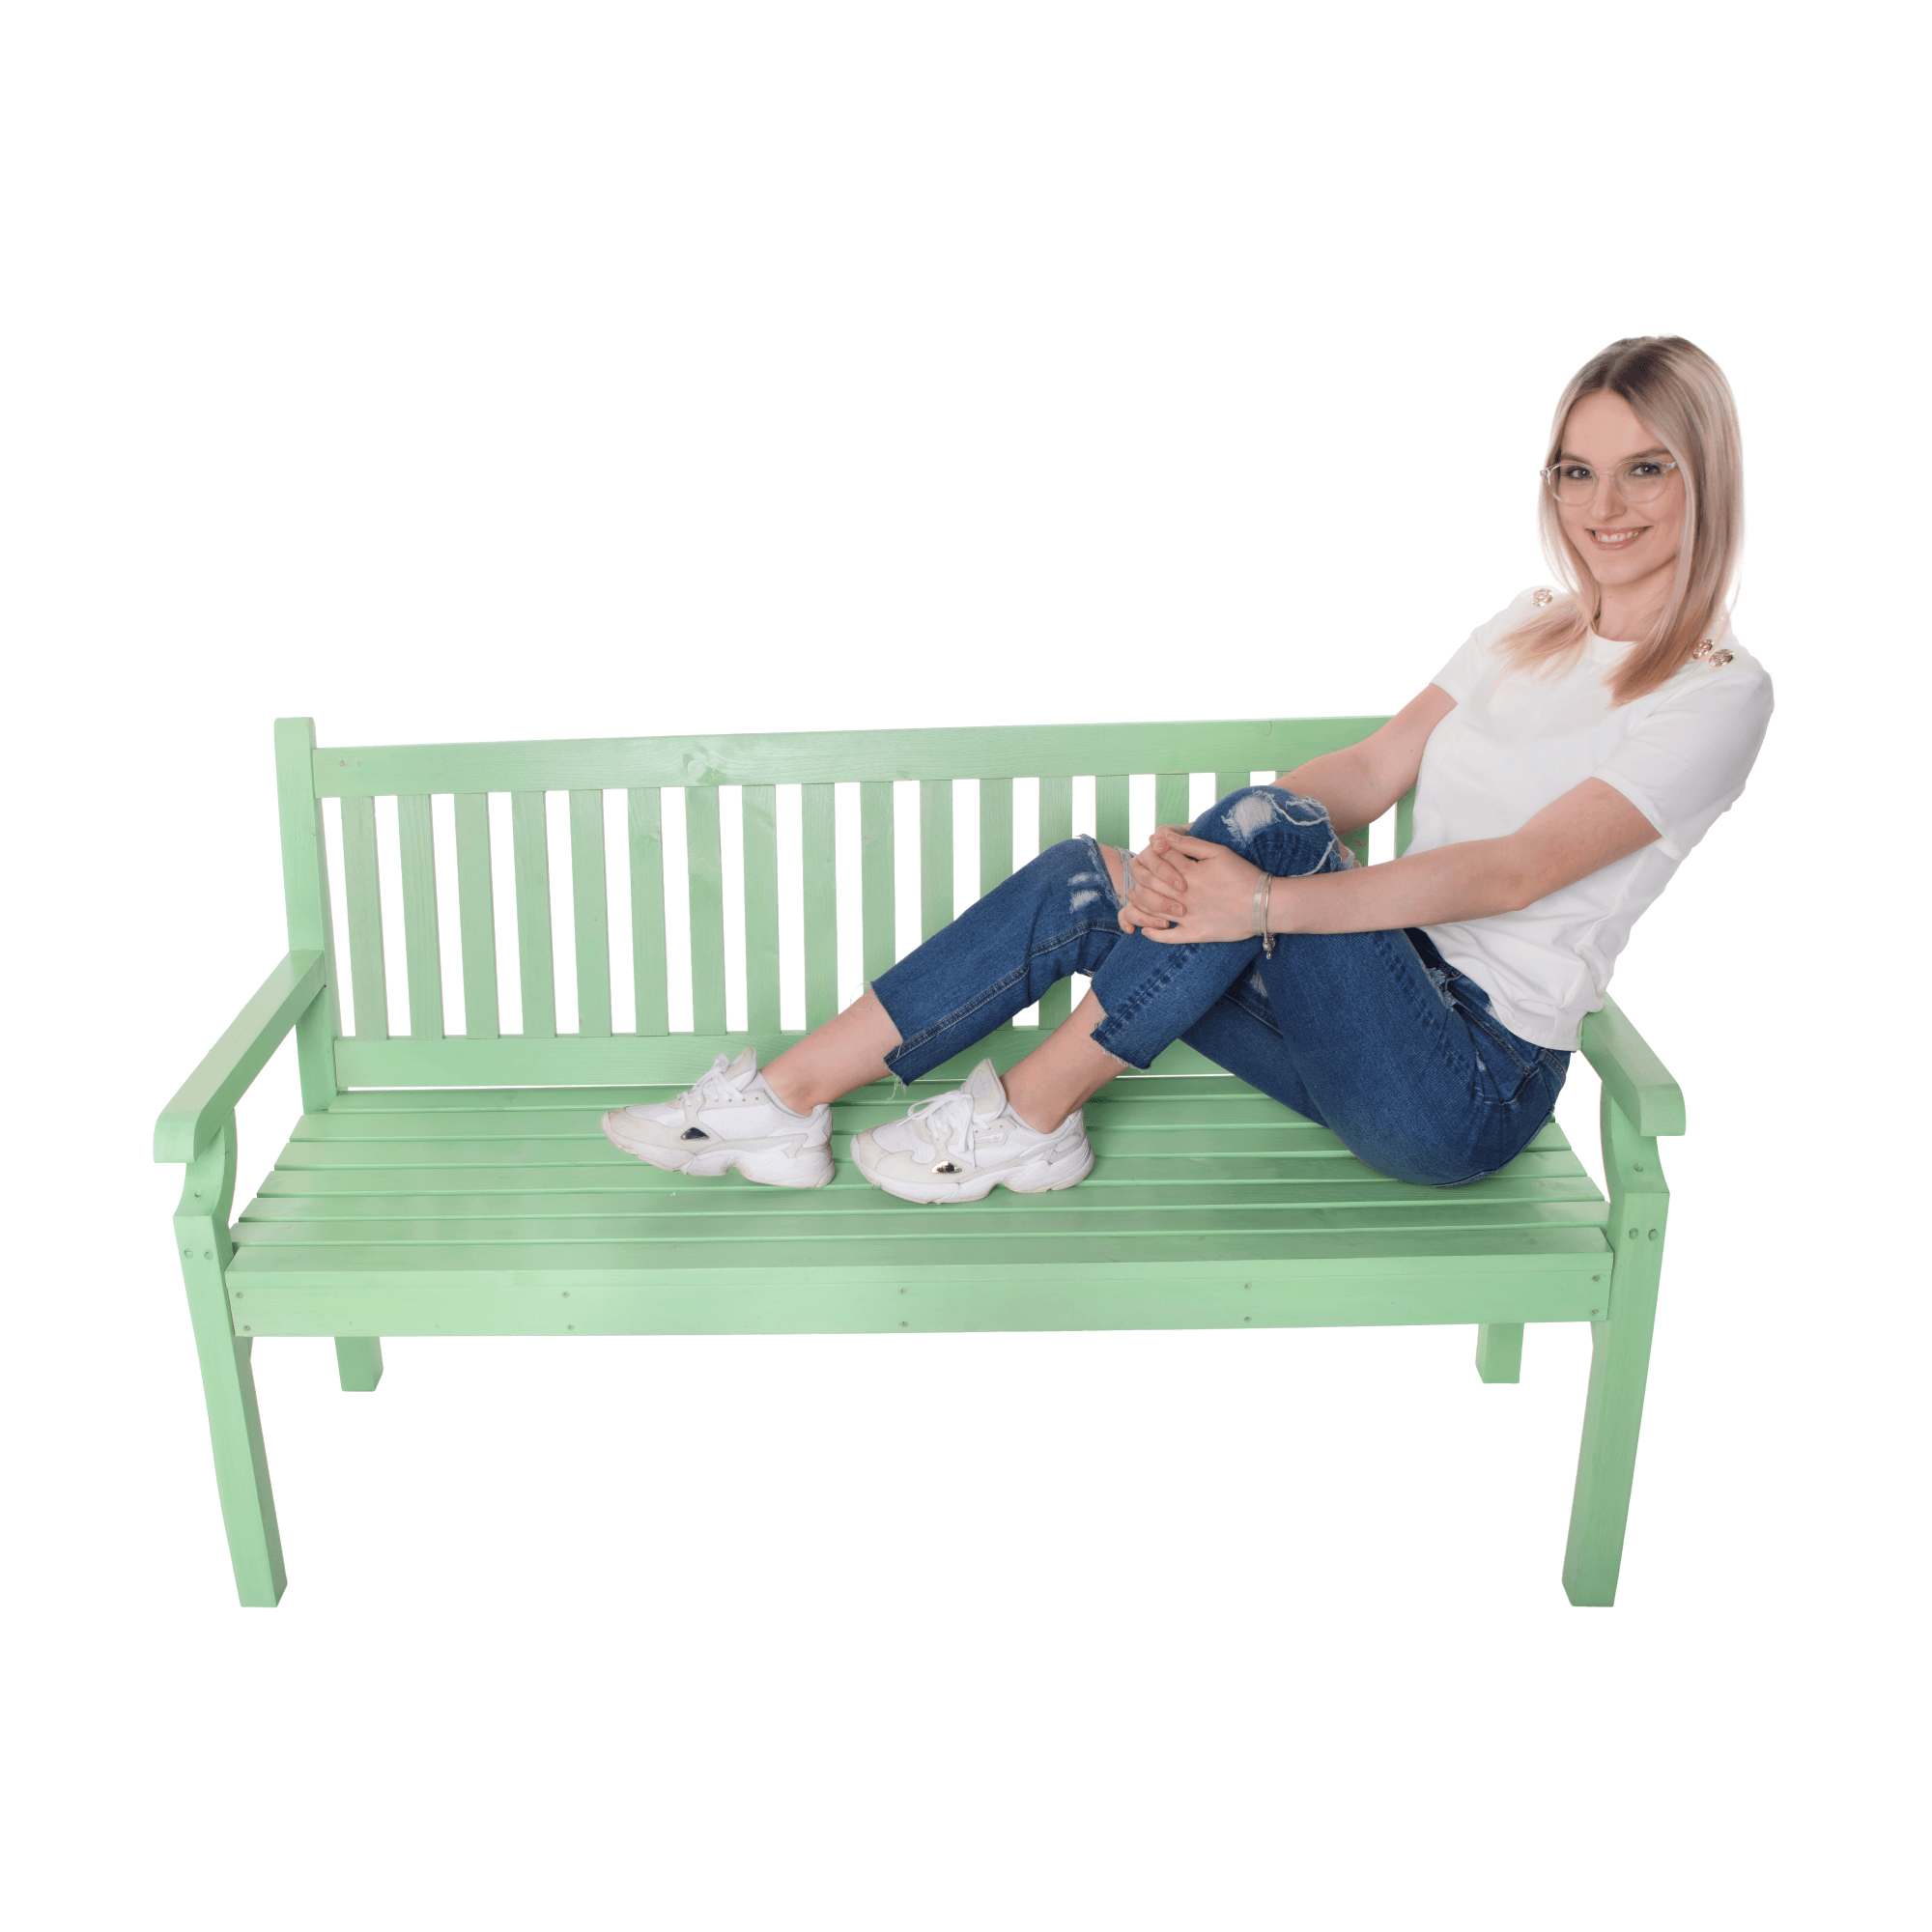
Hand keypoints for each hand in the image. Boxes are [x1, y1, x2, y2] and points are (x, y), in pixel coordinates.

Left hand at [1120, 830, 1266, 943]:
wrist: (1264, 904)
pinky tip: (1146, 930)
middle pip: (1151, 882)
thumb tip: (1163, 835)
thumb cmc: (1243, 875)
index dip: (1149, 853)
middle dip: (1139, 875)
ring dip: (1139, 902)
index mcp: (1189, 872)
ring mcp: (1188, 916)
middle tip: (1134, 871)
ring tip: (1133, 896)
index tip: (1146, 852)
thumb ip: (1190, 843)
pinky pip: (1168, 937)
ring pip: (1153, 909)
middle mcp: (1185, 894)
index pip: (1159, 859)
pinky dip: (1154, 934)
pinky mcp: (1195, 933)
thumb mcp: (1218, 852)